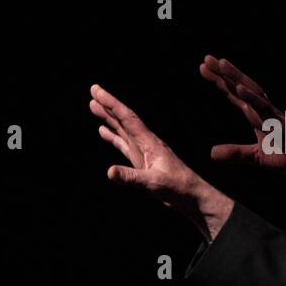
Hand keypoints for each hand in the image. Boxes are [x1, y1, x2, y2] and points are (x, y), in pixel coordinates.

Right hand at [89, 83, 233, 241]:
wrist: (192, 195)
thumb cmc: (178, 187)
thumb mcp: (154, 182)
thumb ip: (131, 177)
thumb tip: (109, 172)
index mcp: (149, 142)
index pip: (127, 118)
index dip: (111, 103)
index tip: (97, 90)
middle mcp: (145, 142)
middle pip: (123, 119)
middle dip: (108, 105)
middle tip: (93, 90)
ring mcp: (143, 151)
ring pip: (122, 130)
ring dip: (108, 118)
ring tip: (93, 106)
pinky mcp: (142, 161)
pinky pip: (124, 144)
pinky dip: (113, 136)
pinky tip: (104, 132)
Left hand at [199, 54, 285, 173]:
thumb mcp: (257, 157)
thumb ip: (236, 153)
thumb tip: (210, 153)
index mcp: (259, 115)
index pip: (236, 95)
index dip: (220, 81)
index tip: (203, 67)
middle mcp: (265, 111)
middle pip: (243, 87)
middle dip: (224, 73)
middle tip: (206, 58)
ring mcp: (274, 116)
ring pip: (254, 92)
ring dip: (237, 78)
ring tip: (221, 64)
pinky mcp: (283, 126)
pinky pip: (266, 111)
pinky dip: (252, 99)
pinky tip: (239, 89)